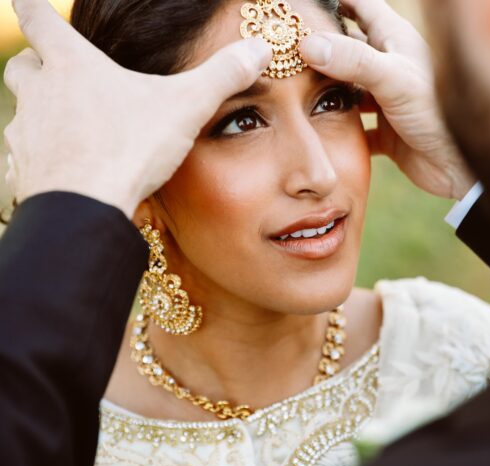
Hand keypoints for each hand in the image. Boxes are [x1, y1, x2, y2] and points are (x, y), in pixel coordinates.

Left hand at [5, 0, 272, 213]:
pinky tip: (66, 176)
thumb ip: (220, 77)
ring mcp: (26, 134)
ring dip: (41, 120)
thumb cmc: (127, 151)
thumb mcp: (183, 109)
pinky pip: (25, 160)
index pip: (35, 14)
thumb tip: (260, 48)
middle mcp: (39, 92)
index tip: (28, 1)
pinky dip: (41, 163)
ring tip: (72, 136)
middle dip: (37, 68)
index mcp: (70, 63)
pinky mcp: (23, 173)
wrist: (86, 213)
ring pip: (23, 115)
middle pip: (22, 65)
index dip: (32, 6)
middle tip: (61, 80)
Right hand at [300, 0, 472, 202]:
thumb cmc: (435, 113)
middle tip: (283, 44)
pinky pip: (353, 126)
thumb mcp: (393, 79)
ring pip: (345, 85)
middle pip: (346, 44)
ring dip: (321, 86)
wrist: (460, 167)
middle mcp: (387, 63)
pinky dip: (334, 127)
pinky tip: (311, 129)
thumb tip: (308, 44)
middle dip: (318, 42)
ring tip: (287, 85)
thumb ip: (352, 60)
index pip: (357, 4)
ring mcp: (384, 98)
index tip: (299, 3)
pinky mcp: (384, 132)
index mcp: (393, 38)